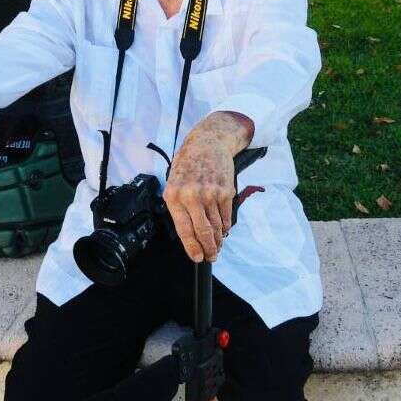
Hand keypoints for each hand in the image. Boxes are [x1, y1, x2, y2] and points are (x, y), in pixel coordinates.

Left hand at [163, 112, 253, 262]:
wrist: (207, 143)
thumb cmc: (188, 165)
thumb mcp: (174, 183)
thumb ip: (179, 207)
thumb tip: (189, 234)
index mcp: (174, 196)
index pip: (184, 229)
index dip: (192, 247)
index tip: (197, 257)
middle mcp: (191, 196)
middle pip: (203, 231)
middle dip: (208, 248)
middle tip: (211, 256)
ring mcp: (210, 193)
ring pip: (216, 226)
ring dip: (218, 240)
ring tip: (217, 247)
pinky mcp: (226, 191)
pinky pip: (226, 217)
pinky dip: (225, 227)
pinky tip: (223, 231)